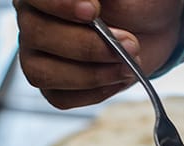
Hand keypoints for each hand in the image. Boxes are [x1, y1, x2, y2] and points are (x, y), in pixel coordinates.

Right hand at [13, 0, 183, 107]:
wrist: (151, 27)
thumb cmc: (133, 3)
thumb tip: (90, 3)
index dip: (60, 5)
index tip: (94, 11)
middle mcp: (32, 21)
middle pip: (37, 36)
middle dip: (88, 46)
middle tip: (128, 43)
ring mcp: (38, 57)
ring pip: (43, 73)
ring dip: (92, 75)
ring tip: (127, 66)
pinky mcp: (55, 87)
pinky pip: (61, 98)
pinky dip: (95, 93)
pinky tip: (118, 78)